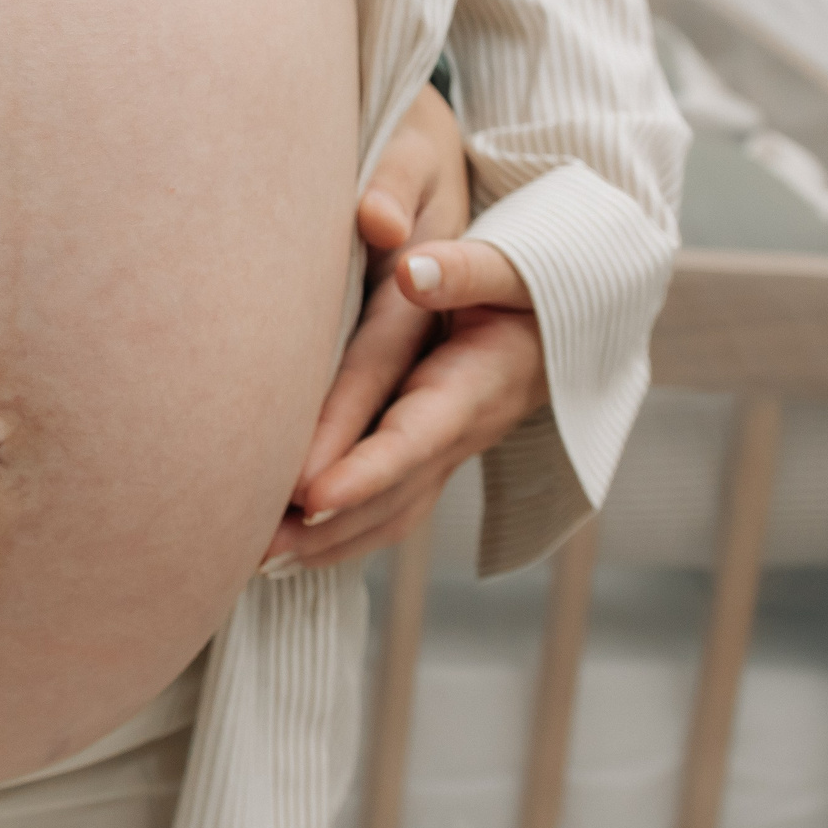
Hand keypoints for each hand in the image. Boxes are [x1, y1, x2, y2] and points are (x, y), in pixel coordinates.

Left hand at [264, 245, 546, 571]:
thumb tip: (414, 270)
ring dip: (325, 544)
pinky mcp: (430, 459)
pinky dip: (339, 536)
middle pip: (392, 493)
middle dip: (326, 527)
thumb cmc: (530, 284)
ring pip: (388, 515)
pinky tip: (290, 550)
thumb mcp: (511, 266)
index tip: (309, 496)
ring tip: (257, 561)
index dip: (365, 471)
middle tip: (255, 547)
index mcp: (477, 385)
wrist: (572, 318)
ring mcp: (447, 453)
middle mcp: (461, 432)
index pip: (413, 437)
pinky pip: (387, 510)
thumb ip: (466, 269)